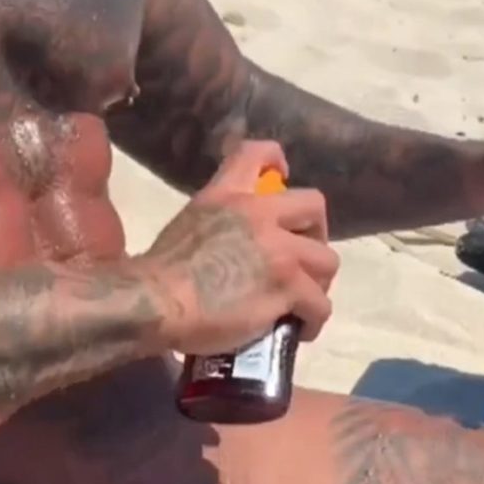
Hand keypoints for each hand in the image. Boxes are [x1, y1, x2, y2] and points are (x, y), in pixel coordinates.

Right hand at [137, 141, 339, 354]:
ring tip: (302, 300)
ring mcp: (279, 250)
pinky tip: (299, 330)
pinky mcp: (288, 286)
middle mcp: (259, 215)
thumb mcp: (187, 226)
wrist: (155, 303)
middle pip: (314, 205)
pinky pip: (320, 304)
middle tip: (299, 257)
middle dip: (315, 232)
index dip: (277, 160)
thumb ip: (218, 226)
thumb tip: (231, 249)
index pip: (259, 153)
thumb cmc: (158, 275)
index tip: (282, 174)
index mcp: (227, 196)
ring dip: (317, 281)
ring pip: (327, 259)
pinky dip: (313, 319)